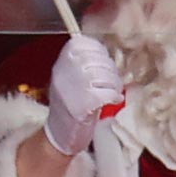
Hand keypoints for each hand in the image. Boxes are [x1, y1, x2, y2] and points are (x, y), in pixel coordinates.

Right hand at [42, 35, 122, 155]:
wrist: (60, 133)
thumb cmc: (71, 103)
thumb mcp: (70, 77)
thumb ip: (83, 62)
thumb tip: (105, 52)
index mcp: (61, 62)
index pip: (84, 43)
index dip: (99, 52)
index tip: (102, 63)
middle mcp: (64, 71)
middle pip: (100, 60)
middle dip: (111, 71)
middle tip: (111, 83)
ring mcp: (73, 87)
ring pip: (107, 76)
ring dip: (115, 85)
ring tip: (112, 92)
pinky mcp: (83, 104)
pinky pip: (108, 93)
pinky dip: (114, 96)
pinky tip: (112, 100)